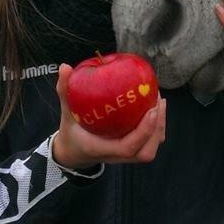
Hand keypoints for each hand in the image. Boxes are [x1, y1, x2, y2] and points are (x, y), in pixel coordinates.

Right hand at [52, 64, 166, 167]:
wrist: (72, 153)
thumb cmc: (71, 133)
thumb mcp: (65, 113)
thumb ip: (65, 92)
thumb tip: (64, 67)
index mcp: (101, 148)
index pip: (127, 147)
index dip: (143, 131)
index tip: (152, 110)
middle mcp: (116, 156)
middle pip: (145, 152)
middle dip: (156, 128)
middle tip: (157, 102)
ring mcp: (125, 156)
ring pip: (150, 149)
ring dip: (159, 127)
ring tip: (159, 102)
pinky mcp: (131, 151)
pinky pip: (149, 143)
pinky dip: (157, 127)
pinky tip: (156, 106)